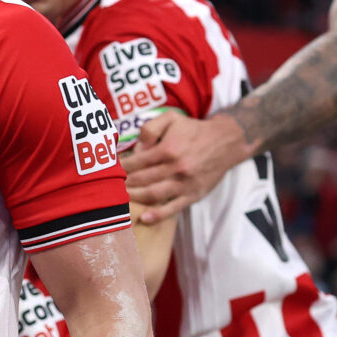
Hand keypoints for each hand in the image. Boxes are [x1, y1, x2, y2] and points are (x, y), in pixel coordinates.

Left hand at [122, 113, 250, 223]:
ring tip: (120, 199)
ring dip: (134, 197)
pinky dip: (157, 215)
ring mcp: (185, 183)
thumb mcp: (172, 118)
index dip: (121, 167)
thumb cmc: (194, 130)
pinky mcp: (194, 194)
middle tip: (110, 186)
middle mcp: (176, 167)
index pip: (136, 161)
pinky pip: (173, 208)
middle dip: (123, 183)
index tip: (111, 170)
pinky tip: (144, 218)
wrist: (226, 142)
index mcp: (168, 148)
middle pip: (141, 179)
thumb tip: (137, 148)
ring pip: (153, 194)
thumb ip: (150, 128)